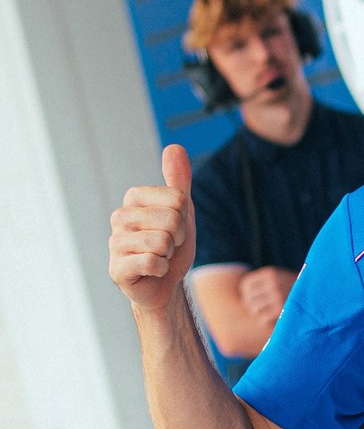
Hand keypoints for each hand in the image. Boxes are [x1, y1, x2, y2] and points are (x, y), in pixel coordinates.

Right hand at [109, 145, 194, 311]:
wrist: (164, 282)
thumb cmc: (172, 244)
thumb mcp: (182, 209)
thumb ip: (179, 180)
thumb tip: (174, 146)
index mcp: (134, 198)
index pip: (178, 199)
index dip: (184, 217)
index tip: (175, 227)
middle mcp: (119, 217)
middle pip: (171, 220)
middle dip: (178, 237)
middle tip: (169, 245)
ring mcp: (115, 243)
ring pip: (162, 242)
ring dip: (169, 254)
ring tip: (160, 256)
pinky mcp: (116, 269)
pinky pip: (152, 262)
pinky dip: (161, 269)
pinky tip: (152, 270)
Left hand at [238, 266, 296, 326]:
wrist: (321, 294)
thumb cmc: (296, 290)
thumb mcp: (281, 280)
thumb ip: (263, 285)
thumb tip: (239, 298)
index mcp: (271, 273)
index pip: (245, 285)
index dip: (247, 294)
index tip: (256, 298)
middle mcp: (274, 283)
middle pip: (247, 299)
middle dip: (253, 305)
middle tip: (265, 308)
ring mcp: (279, 297)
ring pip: (254, 310)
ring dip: (261, 314)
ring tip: (271, 313)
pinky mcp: (283, 310)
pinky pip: (264, 320)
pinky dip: (268, 322)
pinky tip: (277, 318)